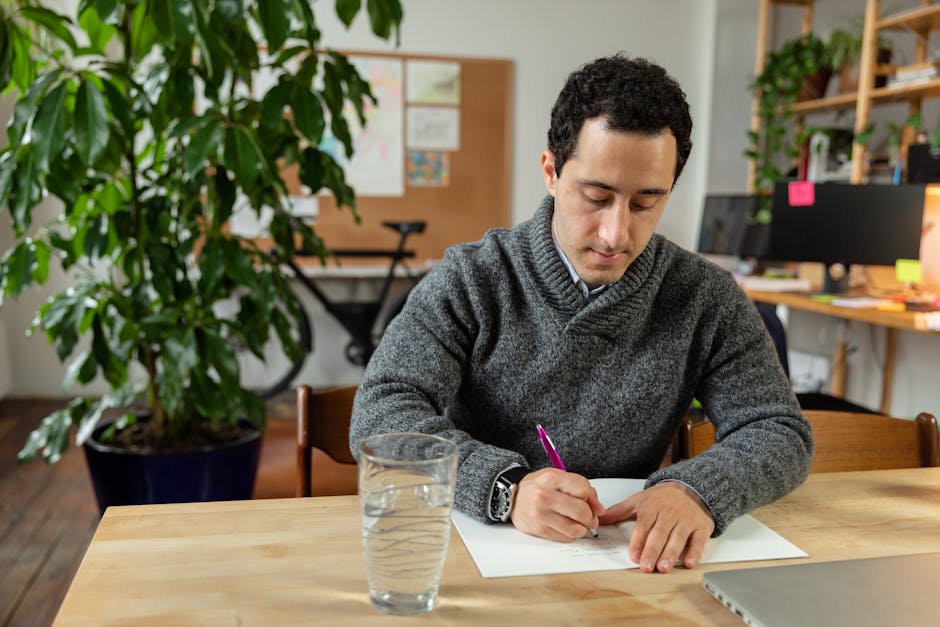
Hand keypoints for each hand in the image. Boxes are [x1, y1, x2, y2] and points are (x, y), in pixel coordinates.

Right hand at [509, 468, 605, 541]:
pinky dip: (570, 535)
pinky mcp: (538, 529)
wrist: (512, 496)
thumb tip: (599, 509)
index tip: (588, 501)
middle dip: (591, 517)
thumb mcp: (558, 477)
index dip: (590, 497)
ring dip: (582, 529)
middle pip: (581, 511)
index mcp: (551, 478)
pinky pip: (564, 538)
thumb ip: (581, 488)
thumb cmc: (538, 486)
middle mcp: (544, 496)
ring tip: (579, 524)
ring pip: (575, 529)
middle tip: (591, 518)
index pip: (583, 489)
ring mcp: (540, 514)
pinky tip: (566, 528)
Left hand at [597, 481, 714, 572]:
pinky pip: (698, 541)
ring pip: (678, 538)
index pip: (643, 525)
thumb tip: (599, 520)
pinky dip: (695, 552)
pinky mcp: (701, 527)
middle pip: (659, 534)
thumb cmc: (662, 497)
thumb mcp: (639, 500)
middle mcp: (669, 513)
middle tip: (646, 566)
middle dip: (652, 551)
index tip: (633, 555)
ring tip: (663, 567)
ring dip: (670, 554)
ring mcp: (686, 520)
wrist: (692, 487)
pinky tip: (689, 563)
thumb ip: (619, 511)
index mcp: (652, 507)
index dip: (638, 541)